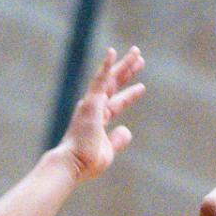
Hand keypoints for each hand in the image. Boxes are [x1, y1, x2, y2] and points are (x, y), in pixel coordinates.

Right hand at [52, 46, 146, 181]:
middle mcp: (94, 108)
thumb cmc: (87, 162)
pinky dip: (105, 66)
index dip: (130, 95)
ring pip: (110, 79)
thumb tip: (126, 130)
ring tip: (136, 51)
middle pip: (114, 85)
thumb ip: (117, 139)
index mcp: (98, 120)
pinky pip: (99, 80)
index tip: (142, 87)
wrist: (73, 164)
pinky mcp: (90, 102)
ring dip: (123, 65)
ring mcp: (92, 104)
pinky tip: (112, 53)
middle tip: (139, 58)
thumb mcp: (109, 150)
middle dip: (126, 71)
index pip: (117, 103)